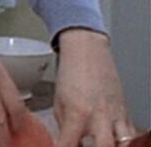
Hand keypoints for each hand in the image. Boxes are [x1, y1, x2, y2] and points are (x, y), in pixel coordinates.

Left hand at [53, 28, 135, 146]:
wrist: (87, 52)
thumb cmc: (71, 74)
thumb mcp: (58, 101)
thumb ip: (63, 125)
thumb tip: (64, 142)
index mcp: (77, 113)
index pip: (68, 144)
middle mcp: (99, 116)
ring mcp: (116, 116)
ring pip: (122, 144)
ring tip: (101, 145)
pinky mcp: (126, 113)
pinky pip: (130, 135)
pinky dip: (124, 143)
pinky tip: (115, 143)